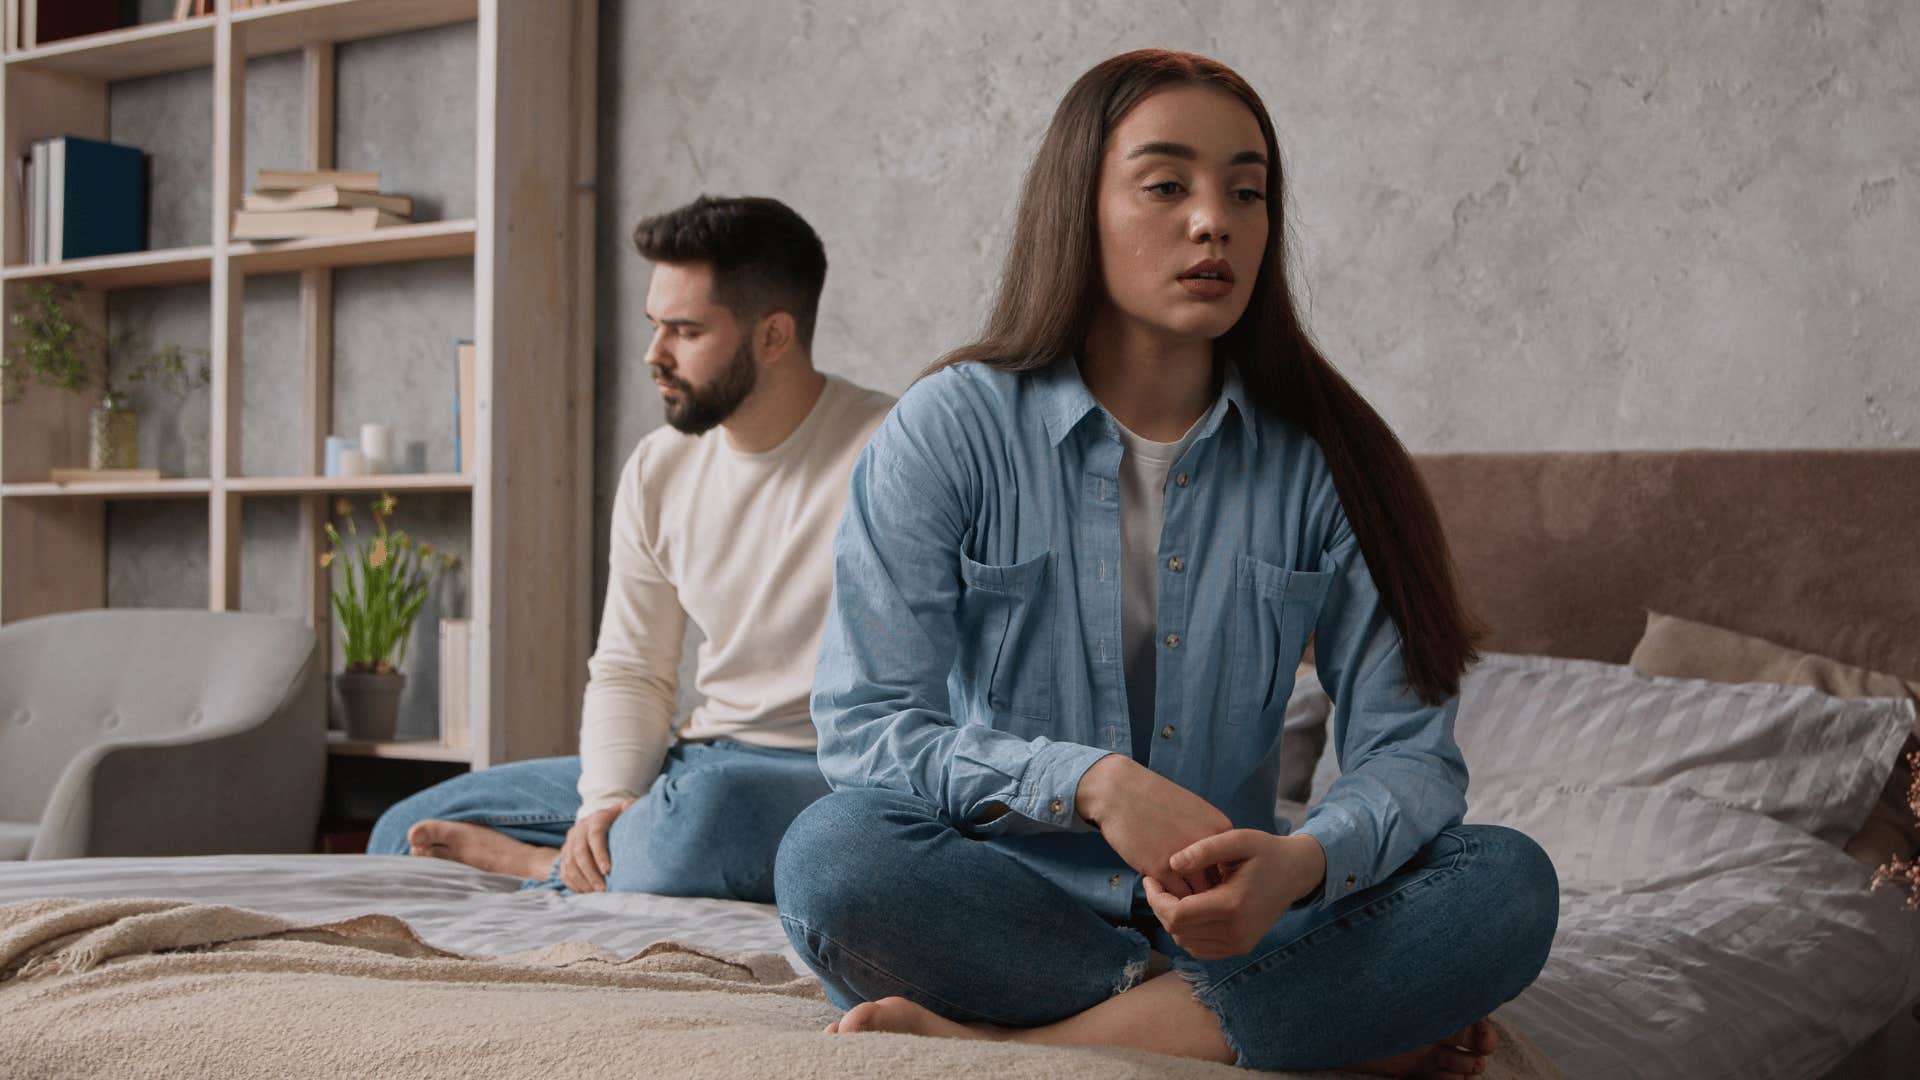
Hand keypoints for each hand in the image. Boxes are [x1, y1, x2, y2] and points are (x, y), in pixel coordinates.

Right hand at [558, 799, 633, 892]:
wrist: (596, 822)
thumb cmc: (617, 821)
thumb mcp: (623, 812)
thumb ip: (629, 809)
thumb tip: (631, 805)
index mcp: (595, 819)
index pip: (595, 835)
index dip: (600, 853)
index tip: (608, 870)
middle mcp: (579, 830)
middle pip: (579, 853)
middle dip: (591, 873)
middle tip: (603, 889)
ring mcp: (569, 843)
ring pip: (569, 864)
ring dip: (582, 881)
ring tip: (596, 893)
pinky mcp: (563, 855)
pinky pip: (564, 871)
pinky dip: (574, 884)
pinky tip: (586, 892)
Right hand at [1076, 755, 1232, 896]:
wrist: (1119, 790)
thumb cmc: (1154, 801)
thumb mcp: (1193, 812)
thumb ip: (1208, 839)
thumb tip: (1213, 869)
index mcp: (1221, 831)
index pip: (1231, 871)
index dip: (1219, 882)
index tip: (1205, 886)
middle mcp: (1209, 846)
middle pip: (1219, 887)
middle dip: (1207, 898)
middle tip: (1194, 902)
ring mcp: (1186, 858)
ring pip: (1197, 898)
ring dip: (1188, 904)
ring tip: (1176, 902)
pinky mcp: (1160, 868)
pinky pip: (1173, 898)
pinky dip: (1168, 901)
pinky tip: (1159, 893)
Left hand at [1142, 830, 1326, 959]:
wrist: (1295, 872)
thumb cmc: (1265, 851)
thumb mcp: (1238, 839)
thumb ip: (1204, 849)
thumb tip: (1172, 863)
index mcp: (1232, 905)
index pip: (1177, 915)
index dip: (1155, 898)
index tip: (1150, 878)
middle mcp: (1236, 932)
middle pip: (1177, 931)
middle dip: (1160, 907)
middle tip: (1157, 883)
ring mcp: (1239, 944)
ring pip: (1185, 942)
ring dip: (1172, 920)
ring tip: (1173, 893)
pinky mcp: (1240, 948)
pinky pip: (1199, 949)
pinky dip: (1187, 932)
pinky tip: (1189, 908)